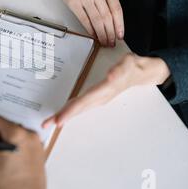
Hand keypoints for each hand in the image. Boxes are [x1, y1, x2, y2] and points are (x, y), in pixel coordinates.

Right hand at [0, 116, 46, 188]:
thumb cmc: (10, 183)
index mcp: (18, 134)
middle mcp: (30, 135)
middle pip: (7, 125)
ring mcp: (37, 143)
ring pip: (15, 133)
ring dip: (5, 141)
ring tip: (0, 156)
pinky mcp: (39, 151)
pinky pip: (23, 141)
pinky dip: (14, 146)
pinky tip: (10, 160)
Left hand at [43, 54, 170, 127]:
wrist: (141, 73)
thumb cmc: (131, 67)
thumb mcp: (128, 64)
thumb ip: (119, 70)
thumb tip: (110, 76)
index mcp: (104, 90)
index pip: (83, 102)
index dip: (70, 111)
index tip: (59, 120)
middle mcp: (99, 97)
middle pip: (78, 109)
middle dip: (62, 117)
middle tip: (46, 124)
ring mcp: (98, 98)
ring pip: (78, 109)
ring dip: (64, 115)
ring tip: (50, 122)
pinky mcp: (96, 97)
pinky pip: (80, 105)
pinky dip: (69, 110)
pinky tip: (61, 115)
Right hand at [50, 0, 123, 46]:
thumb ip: (107, 2)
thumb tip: (113, 25)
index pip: (117, 9)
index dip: (119, 25)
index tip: (120, 35)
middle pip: (107, 16)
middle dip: (110, 33)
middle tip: (111, 42)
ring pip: (97, 20)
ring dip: (101, 34)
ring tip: (103, 41)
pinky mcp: (74, 2)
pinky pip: (84, 19)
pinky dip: (90, 29)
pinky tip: (93, 35)